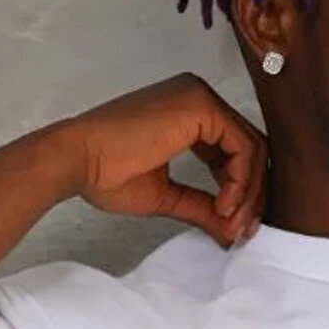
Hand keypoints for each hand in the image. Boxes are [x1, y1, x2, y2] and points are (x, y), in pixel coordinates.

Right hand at [61, 74, 267, 247]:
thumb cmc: (106, 173)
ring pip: (252, 147)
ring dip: (248, 192)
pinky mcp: (201, 106)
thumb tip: (230, 230)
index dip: (242, 191)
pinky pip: (243, 145)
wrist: (77, 160)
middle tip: (242, 230)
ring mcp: (200, 98)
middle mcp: (198, 98)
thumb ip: (202, 206)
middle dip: (252, 194)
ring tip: (229, 223)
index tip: (235, 226)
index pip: (235, 151)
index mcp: (189, 114)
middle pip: (249, 147)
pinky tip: (223, 205)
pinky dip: (241, 180)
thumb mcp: (166, 196)